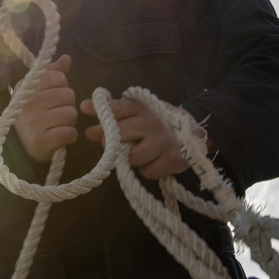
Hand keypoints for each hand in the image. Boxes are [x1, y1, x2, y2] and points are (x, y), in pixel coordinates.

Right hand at [13, 54, 76, 162]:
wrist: (19, 148)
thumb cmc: (33, 115)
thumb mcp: (38, 92)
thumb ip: (52, 74)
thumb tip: (66, 58)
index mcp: (26, 87)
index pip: (58, 77)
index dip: (60, 87)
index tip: (50, 97)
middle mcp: (28, 103)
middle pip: (68, 95)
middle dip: (66, 106)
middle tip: (54, 114)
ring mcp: (33, 122)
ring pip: (71, 114)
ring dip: (68, 122)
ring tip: (56, 126)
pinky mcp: (41, 141)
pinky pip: (70, 133)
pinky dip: (69, 137)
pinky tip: (58, 138)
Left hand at [79, 96, 196, 179]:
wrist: (194, 132)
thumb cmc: (158, 121)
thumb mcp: (137, 111)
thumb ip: (112, 110)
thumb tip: (83, 107)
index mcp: (141, 107)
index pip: (115, 109)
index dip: (100, 116)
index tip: (87, 120)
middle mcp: (151, 122)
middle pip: (119, 136)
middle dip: (114, 144)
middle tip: (122, 145)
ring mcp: (162, 141)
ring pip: (132, 158)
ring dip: (133, 159)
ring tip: (143, 152)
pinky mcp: (172, 159)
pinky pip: (147, 172)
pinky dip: (148, 169)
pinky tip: (155, 160)